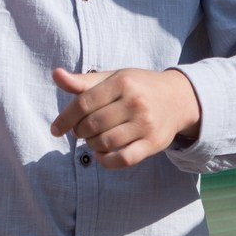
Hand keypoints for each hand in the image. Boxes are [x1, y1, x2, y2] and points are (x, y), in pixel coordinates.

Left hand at [49, 67, 201, 168]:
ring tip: (92, 139)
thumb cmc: (139, 87)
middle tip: (80, 131)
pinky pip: (123, 159)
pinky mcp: (153, 144)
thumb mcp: (114, 78)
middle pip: (92, 125)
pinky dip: (106, 161)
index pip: (84, 103)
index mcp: (123, 82)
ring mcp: (146, 124)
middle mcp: (135, 102)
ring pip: (105, 143)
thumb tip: (56, 75)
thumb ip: (84, 81)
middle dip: (79, 131)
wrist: (179, 98)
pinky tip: (101, 154)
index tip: (56, 129)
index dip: (65, 118)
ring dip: (91, 145)